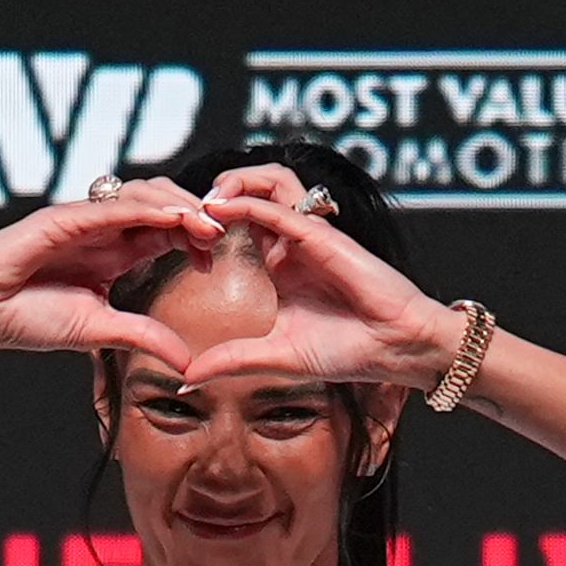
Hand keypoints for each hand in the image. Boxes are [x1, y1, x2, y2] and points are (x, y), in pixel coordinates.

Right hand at [0, 176, 224, 373]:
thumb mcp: (101, 331)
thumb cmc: (30, 319)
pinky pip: (109, 206)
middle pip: (161, 204)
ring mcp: (83, 220)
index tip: (218, 258)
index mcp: (116, 252)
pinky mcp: (61, 218)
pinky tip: (171, 217)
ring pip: (140, 195)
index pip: (167, 231)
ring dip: (177, 205)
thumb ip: (145, 337)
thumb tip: (191, 363)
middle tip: (222, 233)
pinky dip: (143, 208)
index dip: (196, 237)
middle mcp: (103, 230)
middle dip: (195, 214)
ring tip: (205, 224)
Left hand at [183, 187, 465, 387]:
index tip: (170, 238)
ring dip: (231, 184)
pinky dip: (247, 202)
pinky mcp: (321, 235)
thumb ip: (230, 361)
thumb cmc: (347, 350)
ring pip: (266, 184)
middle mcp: (291, 243)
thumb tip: (185, 380)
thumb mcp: (274, 355)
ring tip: (200, 201)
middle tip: (179, 211)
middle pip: (247, 194)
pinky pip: (279, 207)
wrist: (394, 348)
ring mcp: (307, 236)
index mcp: (280, 265)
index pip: (236, 226)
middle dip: (211, 193)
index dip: (202, 224)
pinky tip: (217, 208)